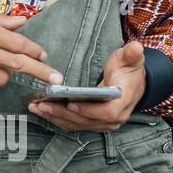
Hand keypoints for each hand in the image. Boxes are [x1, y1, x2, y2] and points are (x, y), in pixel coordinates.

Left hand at [29, 39, 146, 131]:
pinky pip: (76, 125)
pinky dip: (59, 120)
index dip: (88, 110)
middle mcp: (115, 117)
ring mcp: (105, 123)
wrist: (133, 83)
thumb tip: (136, 46)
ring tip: (36, 108)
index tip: (70, 103)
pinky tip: (43, 112)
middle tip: (42, 105)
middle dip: (62, 114)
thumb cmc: (128, 70)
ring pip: (78, 125)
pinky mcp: (95, 124)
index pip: (107, 111)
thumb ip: (131, 53)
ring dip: (56, 118)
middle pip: (86, 120)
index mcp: (123, 102)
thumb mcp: (130, 59)